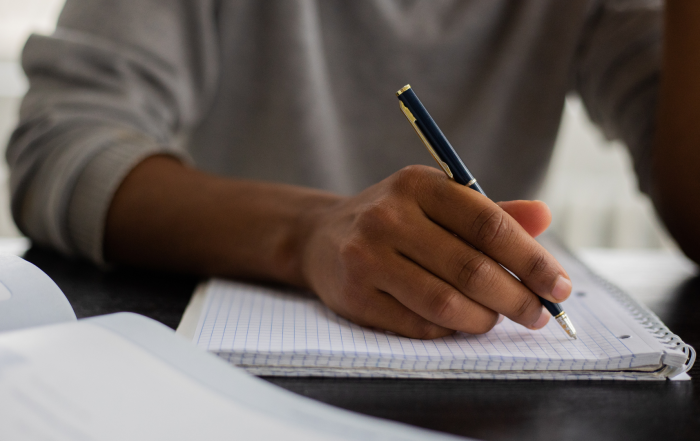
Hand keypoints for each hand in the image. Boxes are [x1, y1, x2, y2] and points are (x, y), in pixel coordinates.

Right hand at [300, 165, 571, 338]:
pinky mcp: (355, 296)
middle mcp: (388, 217)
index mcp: (418, 184)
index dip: (532, 258)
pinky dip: (450, 331)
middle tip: (539, 313)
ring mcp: (367, 257)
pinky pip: (419, 325)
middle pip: (472, 268)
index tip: (560, 286)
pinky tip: (459, 323)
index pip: (487, 223)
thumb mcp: (437, 202)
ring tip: (497, 318)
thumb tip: (545, 217)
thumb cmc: (394, 220)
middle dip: (517, 298)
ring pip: (446, 304)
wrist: (320, 237)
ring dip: (485, 319)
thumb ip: (491, 213)